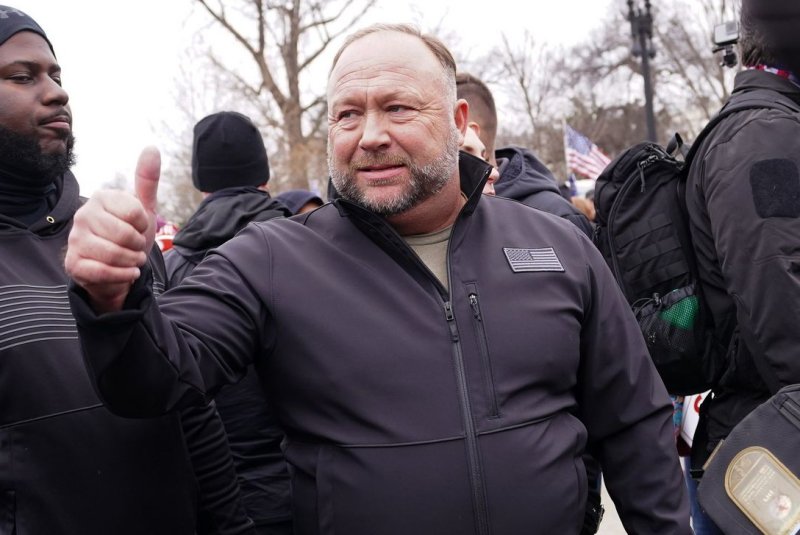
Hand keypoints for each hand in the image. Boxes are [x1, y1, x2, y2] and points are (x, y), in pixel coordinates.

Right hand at [65, 147, 160, 312]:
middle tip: (135, 247)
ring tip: (130, 259)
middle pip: (125, 235)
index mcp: (102, 198)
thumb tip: (152, 148)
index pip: (135, 213)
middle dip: (138, 246)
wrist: (119, 269)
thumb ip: (147, 181)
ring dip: (131, 262)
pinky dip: (123, 275)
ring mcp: (75, 239)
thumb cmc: (131, 236)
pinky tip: (126, 273)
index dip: (144, 225)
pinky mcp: (73, 263)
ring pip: (114, 254)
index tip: (138, 228)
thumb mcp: (144, 209)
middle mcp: (83, 215)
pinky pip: (103, 272)